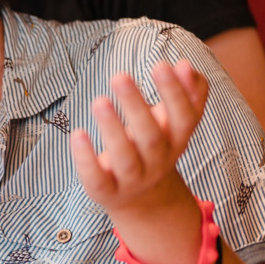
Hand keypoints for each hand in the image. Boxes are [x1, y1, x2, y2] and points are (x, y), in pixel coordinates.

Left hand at [70, 59, 209, 263]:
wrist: (143, 199)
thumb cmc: (154, 146)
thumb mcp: (174, 122)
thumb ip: (187, 94)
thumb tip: (184, 64)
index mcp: (176, 141)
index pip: (184, 118)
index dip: (176, 93)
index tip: (162, 64)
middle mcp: (157, 162)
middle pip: (151, 137)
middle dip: (136, 106)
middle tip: (120, 75)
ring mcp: (132, 179)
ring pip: (125, 159)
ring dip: (112, 129)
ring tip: (99, 100)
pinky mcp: (106, 190)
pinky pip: (97, 178)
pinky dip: (86, 158)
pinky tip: (77, 133)